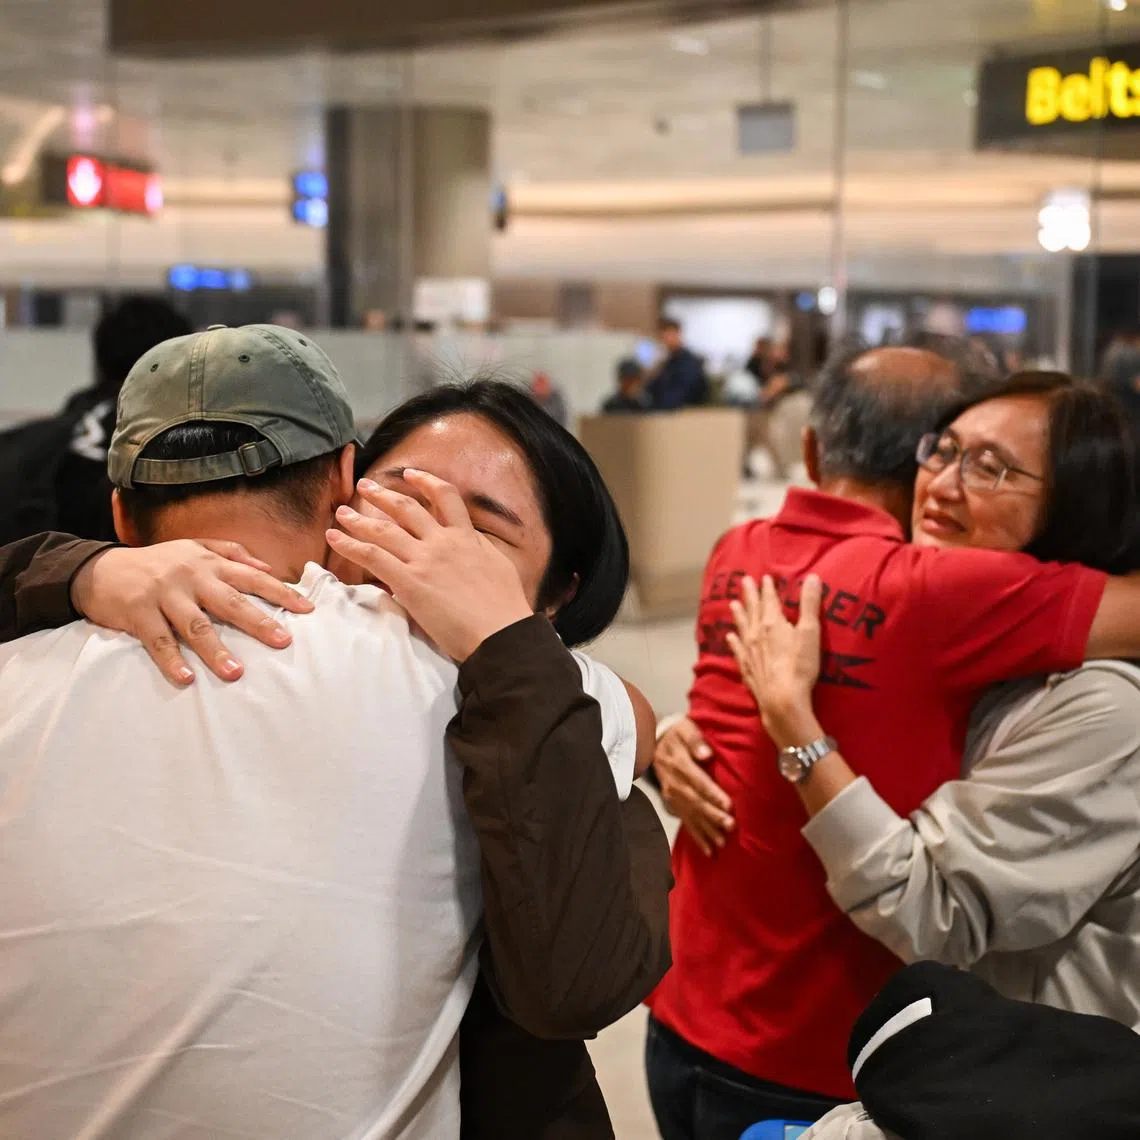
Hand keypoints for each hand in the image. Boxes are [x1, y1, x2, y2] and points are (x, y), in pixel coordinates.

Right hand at [70, 541, 313, 685]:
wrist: (100, 569)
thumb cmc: (157, 562)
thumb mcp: (194, 547)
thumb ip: (232, 553)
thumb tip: (269, 569)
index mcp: (209, 563)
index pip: (253, 578)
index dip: (281, 593)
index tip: (307, 610)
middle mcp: (191, 577)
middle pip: (230, 602)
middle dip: (258, 622)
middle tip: (283, 641)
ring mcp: (164, 595)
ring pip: (195, 626)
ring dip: (216, 650)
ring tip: (236, 673)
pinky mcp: (138, 614)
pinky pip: (158, 641)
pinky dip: (171, 661)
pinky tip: (186, 679)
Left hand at [326, 470, 532, 661]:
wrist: (501, 632)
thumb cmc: (506, 609)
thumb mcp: (499, 568)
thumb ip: (480, 552)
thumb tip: (472, 547)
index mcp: (467, 537)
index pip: (446, 498)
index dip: (426, 482)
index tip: (410, 474)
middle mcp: (443, 541)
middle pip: (406, 508)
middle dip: (383, 494)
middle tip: (366, 486)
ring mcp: (424, 560)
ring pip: (383, 529)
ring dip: (358, 518)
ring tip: (342, 512)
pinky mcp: (409, 582)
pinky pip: (372, 556)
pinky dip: (350, 545)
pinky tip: (335, 538)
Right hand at [654, 716, 734, 856]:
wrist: (656, 741)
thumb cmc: (678, 734)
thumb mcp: (686, 728)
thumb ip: (695, 740)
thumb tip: (706, 754)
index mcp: (678, 762)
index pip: (697, 780)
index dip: (712, 793)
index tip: (727, 805)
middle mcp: (673, 781)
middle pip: (694, 801)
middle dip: (712, 815)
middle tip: (730, 826)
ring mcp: (672, 794)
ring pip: (690, 814)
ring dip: (706, 829)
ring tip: (721, 842)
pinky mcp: (673, 803)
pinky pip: (685, 821)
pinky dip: (696, 836)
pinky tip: (708, 849)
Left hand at [726, 574, 823, 748]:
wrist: (782, 700)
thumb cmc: (799, 666)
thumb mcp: (810, 632)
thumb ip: (810, 604)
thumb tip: (813, 577)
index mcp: (772, 623)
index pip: (769, 601)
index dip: (767, 588)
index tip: (764, 578)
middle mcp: (756, 634)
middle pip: (753, 610)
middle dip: (750, 595)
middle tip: (744, 581)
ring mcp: (750, 652)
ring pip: (742, 627)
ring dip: (738, 614)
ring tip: (733, 604)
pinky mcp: (748, 669)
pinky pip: (738, 650)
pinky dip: (733, 642)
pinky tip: (730, 637)